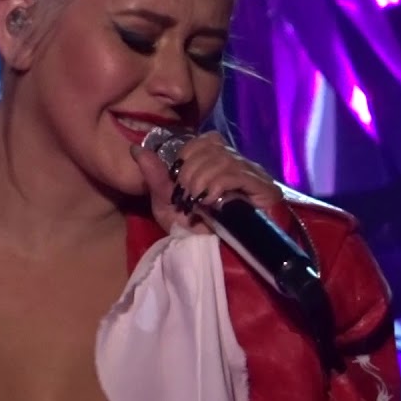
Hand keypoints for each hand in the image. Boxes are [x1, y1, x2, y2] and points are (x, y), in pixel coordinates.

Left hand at [130, 132, 283, 234]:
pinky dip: (218, 184)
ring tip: (197, 201)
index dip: (188, 154)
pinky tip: (211, 201)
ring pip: (223, 159)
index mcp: (219, 163)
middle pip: (213, 147)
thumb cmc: (194, 234)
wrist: (219, 259)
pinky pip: (237, 174)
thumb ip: (154, 175)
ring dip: (201, 179)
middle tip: (186, 195)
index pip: (205, 140)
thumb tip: (135, 149)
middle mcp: (239, 165)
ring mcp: (254, 176)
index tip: (179, 179)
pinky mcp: (265, 189)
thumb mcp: (167, 204)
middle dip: (191, 170)